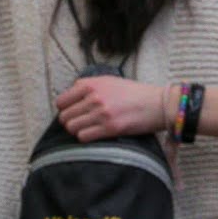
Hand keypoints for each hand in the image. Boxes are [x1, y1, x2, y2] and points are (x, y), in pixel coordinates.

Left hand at [54, 75, 168, 141]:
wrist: (156, 104)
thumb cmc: (133, 93)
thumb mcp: (108, 81)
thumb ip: (88, 86)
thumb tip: (70, 97)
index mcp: (91, 84)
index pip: (61, 101)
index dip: (64, 109)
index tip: (72, 113)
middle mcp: (94, 97)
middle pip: (64, 116)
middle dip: (70, 121)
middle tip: (81, 123)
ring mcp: (101, 113)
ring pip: (72, 128)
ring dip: (77, 130)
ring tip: (88, 129)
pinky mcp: (109, 128)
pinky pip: (83, 137)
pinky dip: (86, 137)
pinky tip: (95, 134)